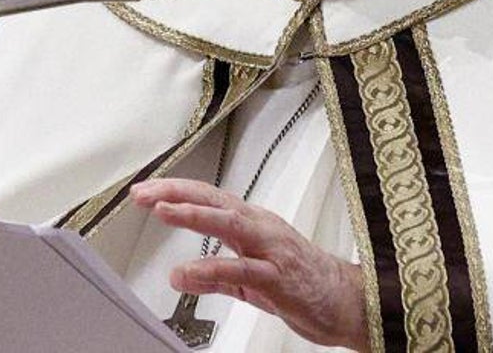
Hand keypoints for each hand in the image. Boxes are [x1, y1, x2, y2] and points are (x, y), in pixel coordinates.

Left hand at [130, 178, 368, 351]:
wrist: (349, 302)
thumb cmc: (303, 284)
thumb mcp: (250, 279)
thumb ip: (214, 276)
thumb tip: (179, 275)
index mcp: (254, 225)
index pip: (209, 198)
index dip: (176, 191)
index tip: (145, 190)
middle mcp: (262, 229)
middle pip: (215, 200)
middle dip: (176, 193)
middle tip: (143, 193)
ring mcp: (272, 250)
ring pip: (230, 223)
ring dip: (194, 215)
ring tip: (163, 211)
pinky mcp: (279, 277)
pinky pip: (243, 270)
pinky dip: (214, 267)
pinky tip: (189, 270)